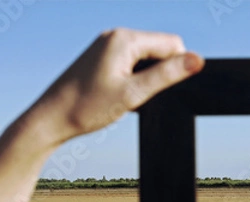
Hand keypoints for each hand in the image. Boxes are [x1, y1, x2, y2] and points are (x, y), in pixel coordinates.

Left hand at [0, 28, 203, 201]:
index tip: (157, 91)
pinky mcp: (101, 56)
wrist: (51, 119)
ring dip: (147, 77)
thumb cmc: (88, 107)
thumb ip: (167, 75)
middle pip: (160, 48)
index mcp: (124, 39)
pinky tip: (118, 94)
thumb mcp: (134, 94)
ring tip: (125, 96)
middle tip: (138, 96)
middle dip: (160, 73)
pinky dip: (134, 78)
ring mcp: (106, 44)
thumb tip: (198, 61)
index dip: (176, 69)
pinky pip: (132, 61)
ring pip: (146, 56)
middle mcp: (115, 35)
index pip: (172, 43)